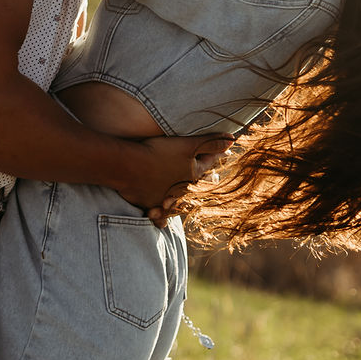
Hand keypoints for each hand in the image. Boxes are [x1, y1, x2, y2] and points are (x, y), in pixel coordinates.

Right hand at [117, 133, 232, 215]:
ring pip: (174, 200)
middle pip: (191, 184)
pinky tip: (161, 219)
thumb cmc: (158, 153)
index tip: (222, 153)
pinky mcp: (145, 202)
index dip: (214, 156)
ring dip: (179, 200)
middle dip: (198, 179)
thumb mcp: (187, 145)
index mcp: (191, 175)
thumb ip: (210, 143)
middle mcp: (179, 190)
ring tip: (183, 201)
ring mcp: (161, 198)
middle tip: (207, 176)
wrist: (126, 166)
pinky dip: (160, 215)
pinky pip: (156, 210)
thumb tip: (233, 140)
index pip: (206, 163)